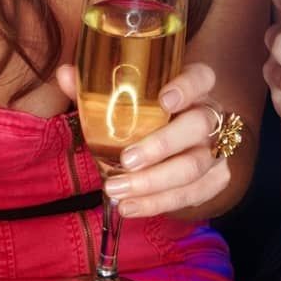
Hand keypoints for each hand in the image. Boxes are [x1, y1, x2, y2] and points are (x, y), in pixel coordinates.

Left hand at [57, 63, 229, 217]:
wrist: (177, 141)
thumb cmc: (148, 111)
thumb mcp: (126, 96)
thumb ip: (96, 85)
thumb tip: (64, 73)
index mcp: (193, 86)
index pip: (201, 77)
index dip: (187, 87)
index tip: (164, 99)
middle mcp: (210, 113)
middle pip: (198, 126)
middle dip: (162, 145)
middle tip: (126, 160)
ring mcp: (216, 148)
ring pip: (195, 166)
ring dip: (154, 182)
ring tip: (116, 190)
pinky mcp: (216, 178)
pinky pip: (193, 195)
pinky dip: (159, 204)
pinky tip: (131, 207)